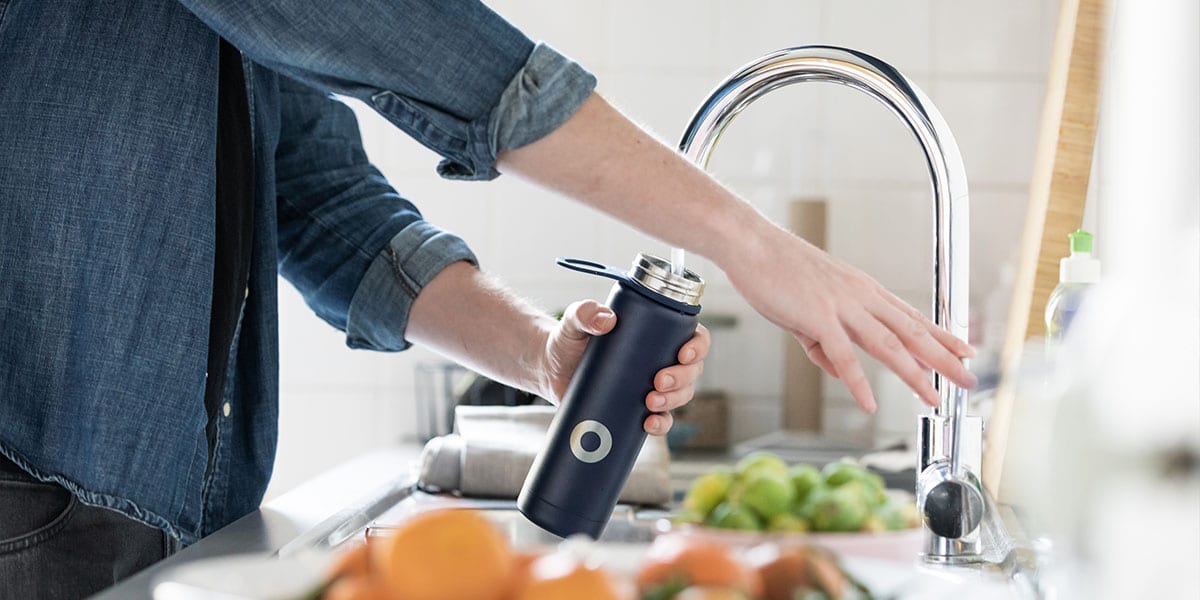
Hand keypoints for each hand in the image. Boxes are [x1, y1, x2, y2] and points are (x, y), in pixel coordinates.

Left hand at [538, 299, 710, 435]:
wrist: (550, 369)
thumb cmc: (568, 339)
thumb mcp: (574, 321)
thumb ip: (584, 313)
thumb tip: (605, 319)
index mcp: (657, 334)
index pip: (694, 336)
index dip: (698, 346)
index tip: (683, 354)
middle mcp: (661, 360)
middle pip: (692, 370)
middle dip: (682, 378)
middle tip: (658, 381)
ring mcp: (651, 386)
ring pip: (681, 395)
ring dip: (674, 401)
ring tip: (650, 402)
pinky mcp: (637, 409)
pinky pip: (661, 420)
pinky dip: (661, 425)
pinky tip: (648, 424)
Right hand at [725, 223, 977, 412]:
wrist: (751, 244)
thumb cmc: (776, 270)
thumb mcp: (807, 310)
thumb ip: (823, 343)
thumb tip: (837, 371)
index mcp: (862, 290)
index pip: (911, 316)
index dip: (941, 335)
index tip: (964, 349)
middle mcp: (861, 296)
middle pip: (912, 332)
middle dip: (945, 358)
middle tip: (969, 378)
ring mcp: (842, 306)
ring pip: (888, 345)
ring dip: (915, 374)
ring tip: (934, 398)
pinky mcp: (817, 316)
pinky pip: (843, 355)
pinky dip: (857, 381)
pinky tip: (869, 402)